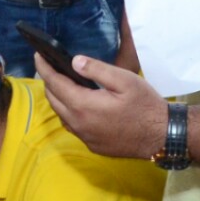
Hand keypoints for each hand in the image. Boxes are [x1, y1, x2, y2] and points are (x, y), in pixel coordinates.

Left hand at [35, 52, 166, 160]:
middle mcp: (79, 124)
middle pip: (53, 99)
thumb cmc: (145, 105)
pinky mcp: (92, 145)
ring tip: (61, 82)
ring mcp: (85, 137)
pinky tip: (77, 104)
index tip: (38, 55)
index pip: (55, 83)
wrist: (161, 136)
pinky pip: (73, 126)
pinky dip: (68, 112)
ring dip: (57, 98)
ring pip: (61, 115)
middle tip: (49, 66)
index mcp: (84, 105)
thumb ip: (97, 70)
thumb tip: (74, 61)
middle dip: (48, 81)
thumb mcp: (124, 80)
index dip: (44, 68)